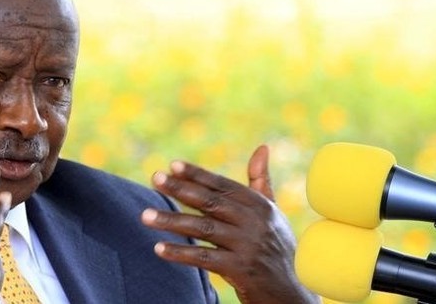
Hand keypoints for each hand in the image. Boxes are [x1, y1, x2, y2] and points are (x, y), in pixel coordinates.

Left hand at [141, 145, 318, 303]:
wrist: (291, 293)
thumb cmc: (277, 246)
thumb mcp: (272, 213)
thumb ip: (261, 181)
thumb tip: (262, 147)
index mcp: (259, 205)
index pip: (222, 185)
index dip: (197, 174)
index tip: (173, 165)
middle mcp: (254, 222)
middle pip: (211, 202)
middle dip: (180, 189)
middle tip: (154, 178)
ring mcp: (247, 246)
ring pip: (203, 229)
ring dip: (172, 221)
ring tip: (144, 216)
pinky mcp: (240, 270)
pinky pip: (205, 259)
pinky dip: (181, 253)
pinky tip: (159, 248)